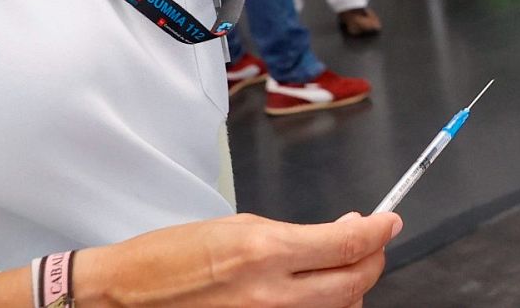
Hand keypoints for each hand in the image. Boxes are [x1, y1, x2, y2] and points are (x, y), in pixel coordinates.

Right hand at [0, 212, 402, 307]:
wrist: (129, 294)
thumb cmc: (173, 255)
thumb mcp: (239, 226)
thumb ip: (295, 235)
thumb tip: (343, 231)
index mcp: (266, 251)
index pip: (348, 243)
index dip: (379, 231)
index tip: (389, 221)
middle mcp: (273, 293)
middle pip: (356, 282)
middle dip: (373, 258)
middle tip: (373, 240)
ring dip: (350, 286)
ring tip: (339, 265)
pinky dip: (324, 307)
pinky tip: (315, 291)